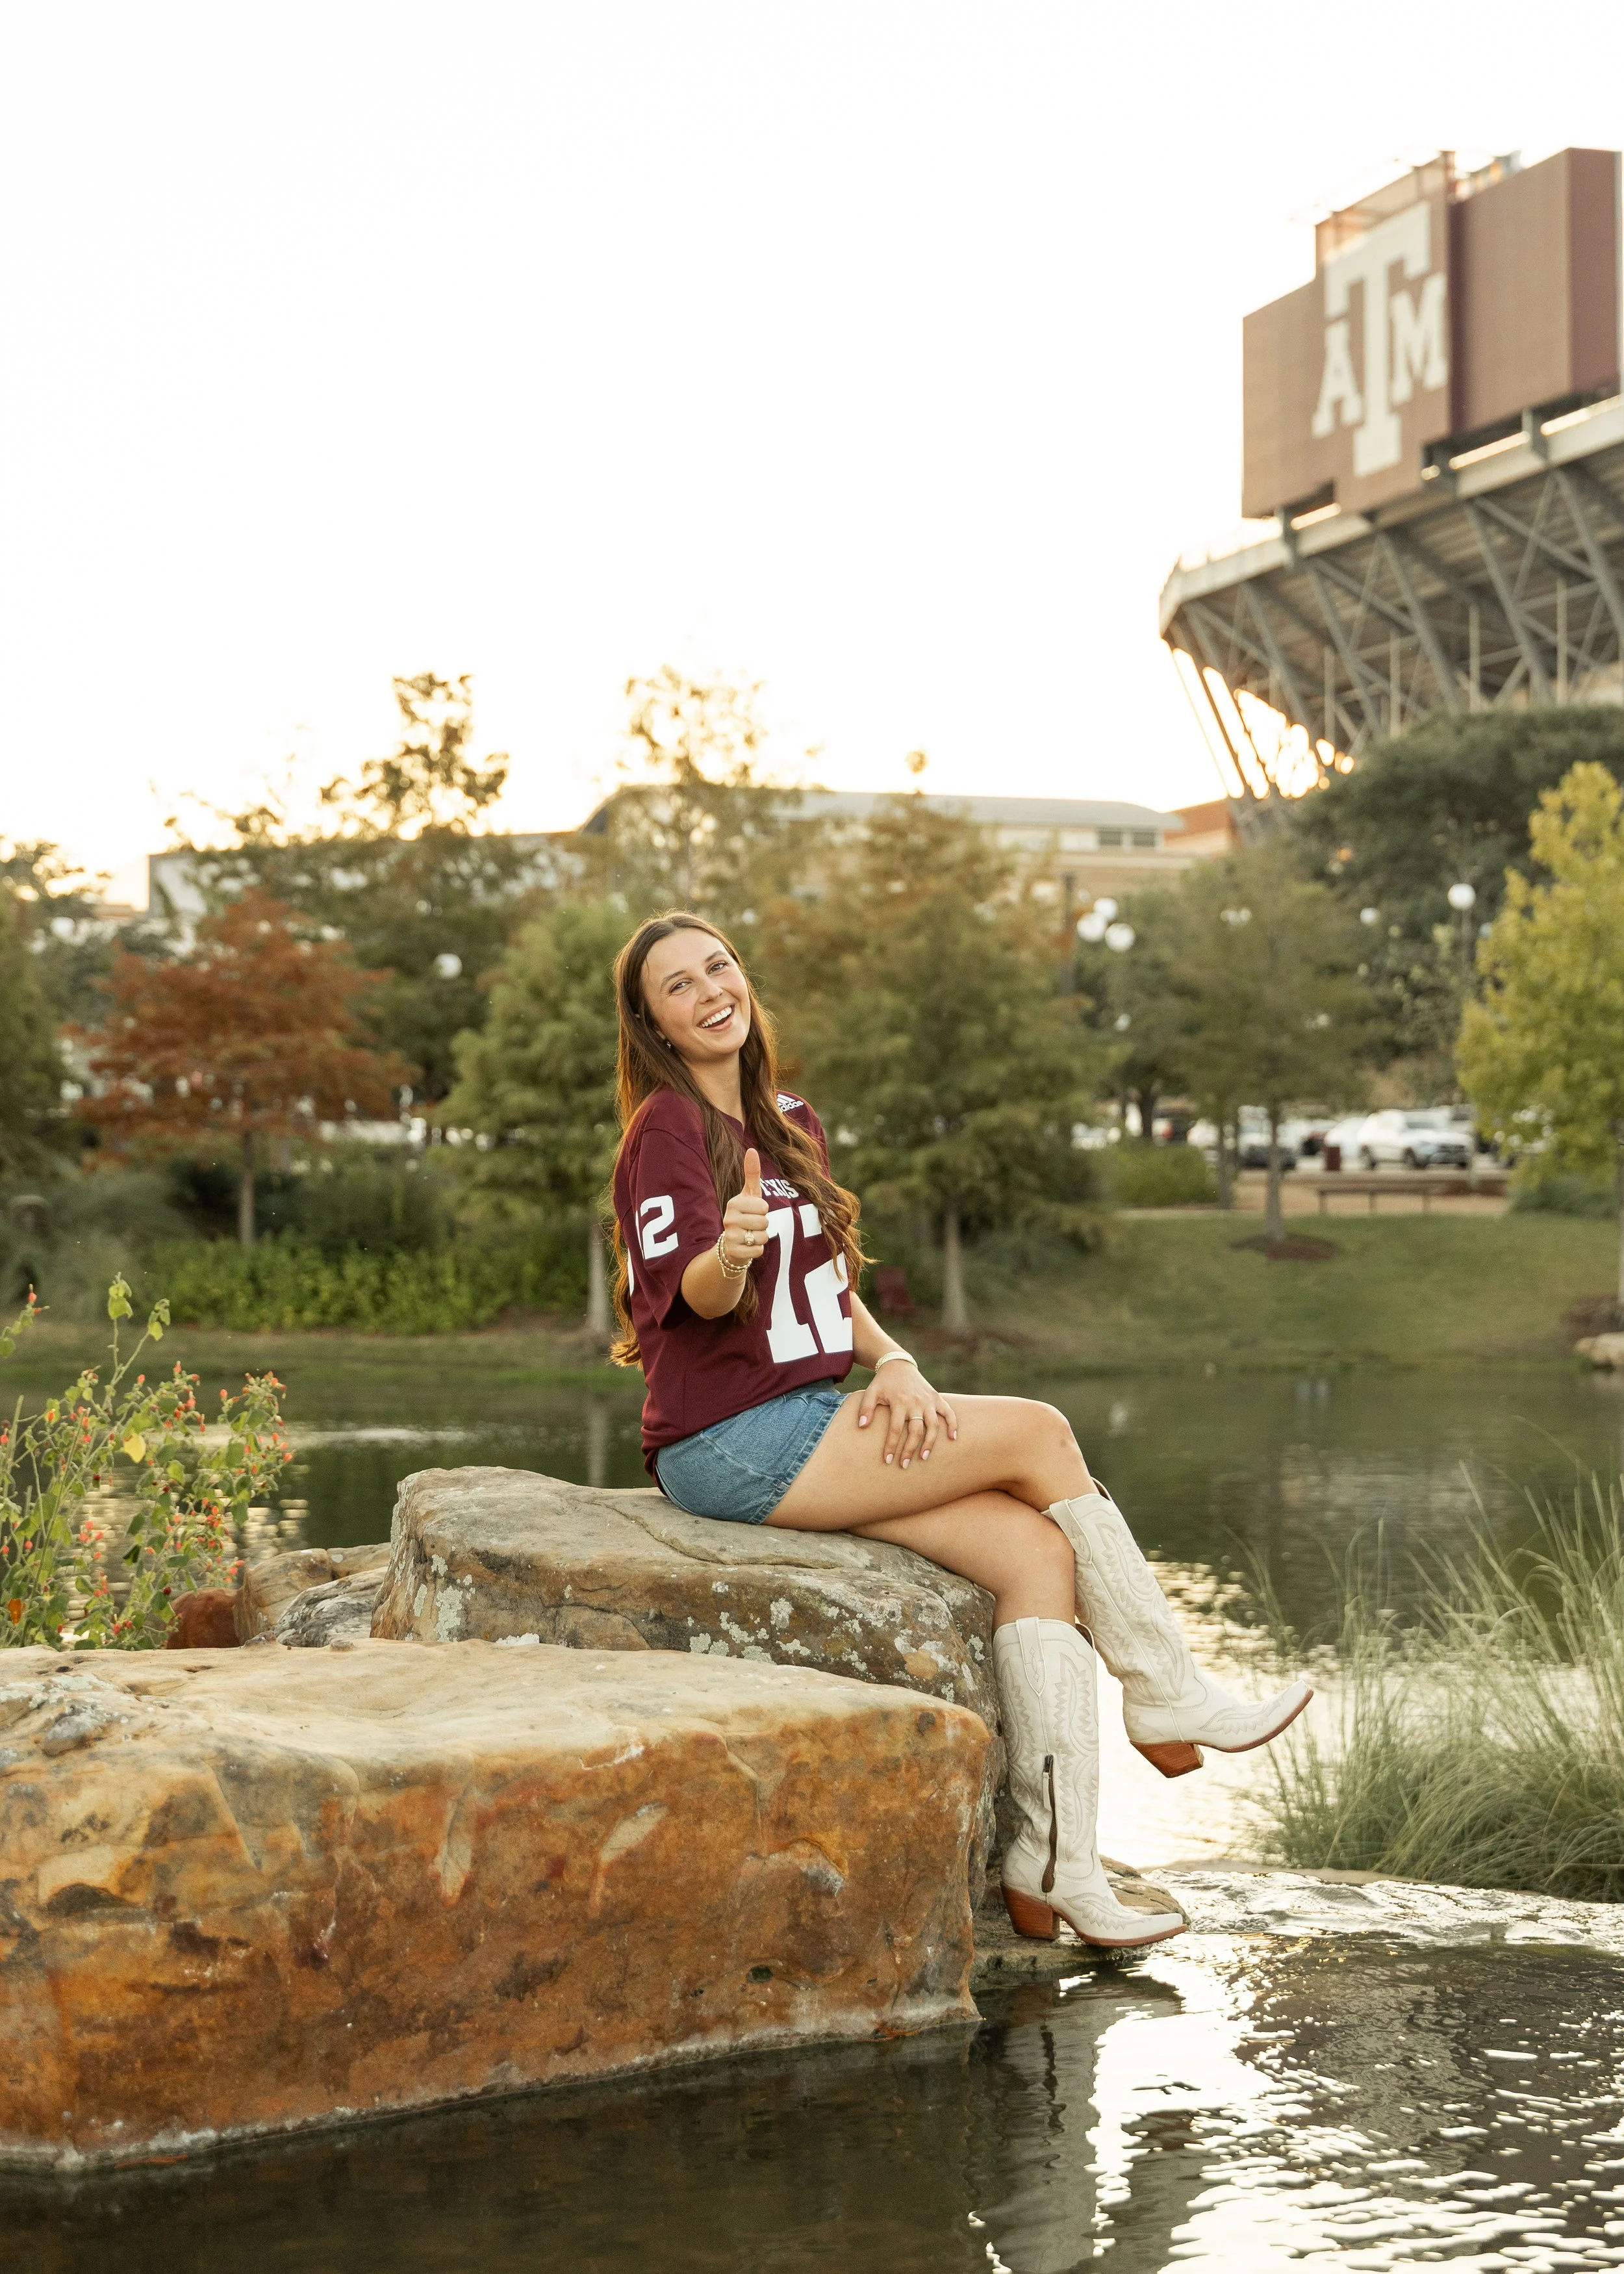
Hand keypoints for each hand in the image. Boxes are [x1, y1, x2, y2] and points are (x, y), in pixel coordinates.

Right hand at [721, 1148, 769, 1267]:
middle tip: (752, 1226)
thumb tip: (751, 1149)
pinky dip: (757, 1251)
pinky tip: (748, 1247)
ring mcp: (729, 1236)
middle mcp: (729, 1218)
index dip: (764, 1211)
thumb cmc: (745, 1215)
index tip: (753, 1212)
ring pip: (762, 1237)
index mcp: (734, 1203)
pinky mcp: (733, 1252)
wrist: (731, 1245)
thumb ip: (752, 1174)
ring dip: (761, 1239)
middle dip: (763, 1226)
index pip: (764, 1207)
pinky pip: (758, 1251)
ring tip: (750, 1236)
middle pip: (764, 1222)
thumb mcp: (749, 1195)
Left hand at [856, 1360, 957, 1468]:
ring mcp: (928, 1401)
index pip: (896, 1429)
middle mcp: (916, 1402)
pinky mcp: (937, 1398)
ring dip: (930, 1443)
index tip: (888, 1460)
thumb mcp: (871, 1392)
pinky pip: (948, 1412)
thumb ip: (866, 1408)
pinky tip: (952, 1438)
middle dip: (910, 1449)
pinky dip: (953, 1424)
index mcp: (899, 1401)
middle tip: (904, 1465)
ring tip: (924, 1457)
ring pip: (933, 1425)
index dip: (892, 1446)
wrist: (899, 1365)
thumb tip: (862, 1426)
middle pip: (916, 1430)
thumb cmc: (883, 1382)